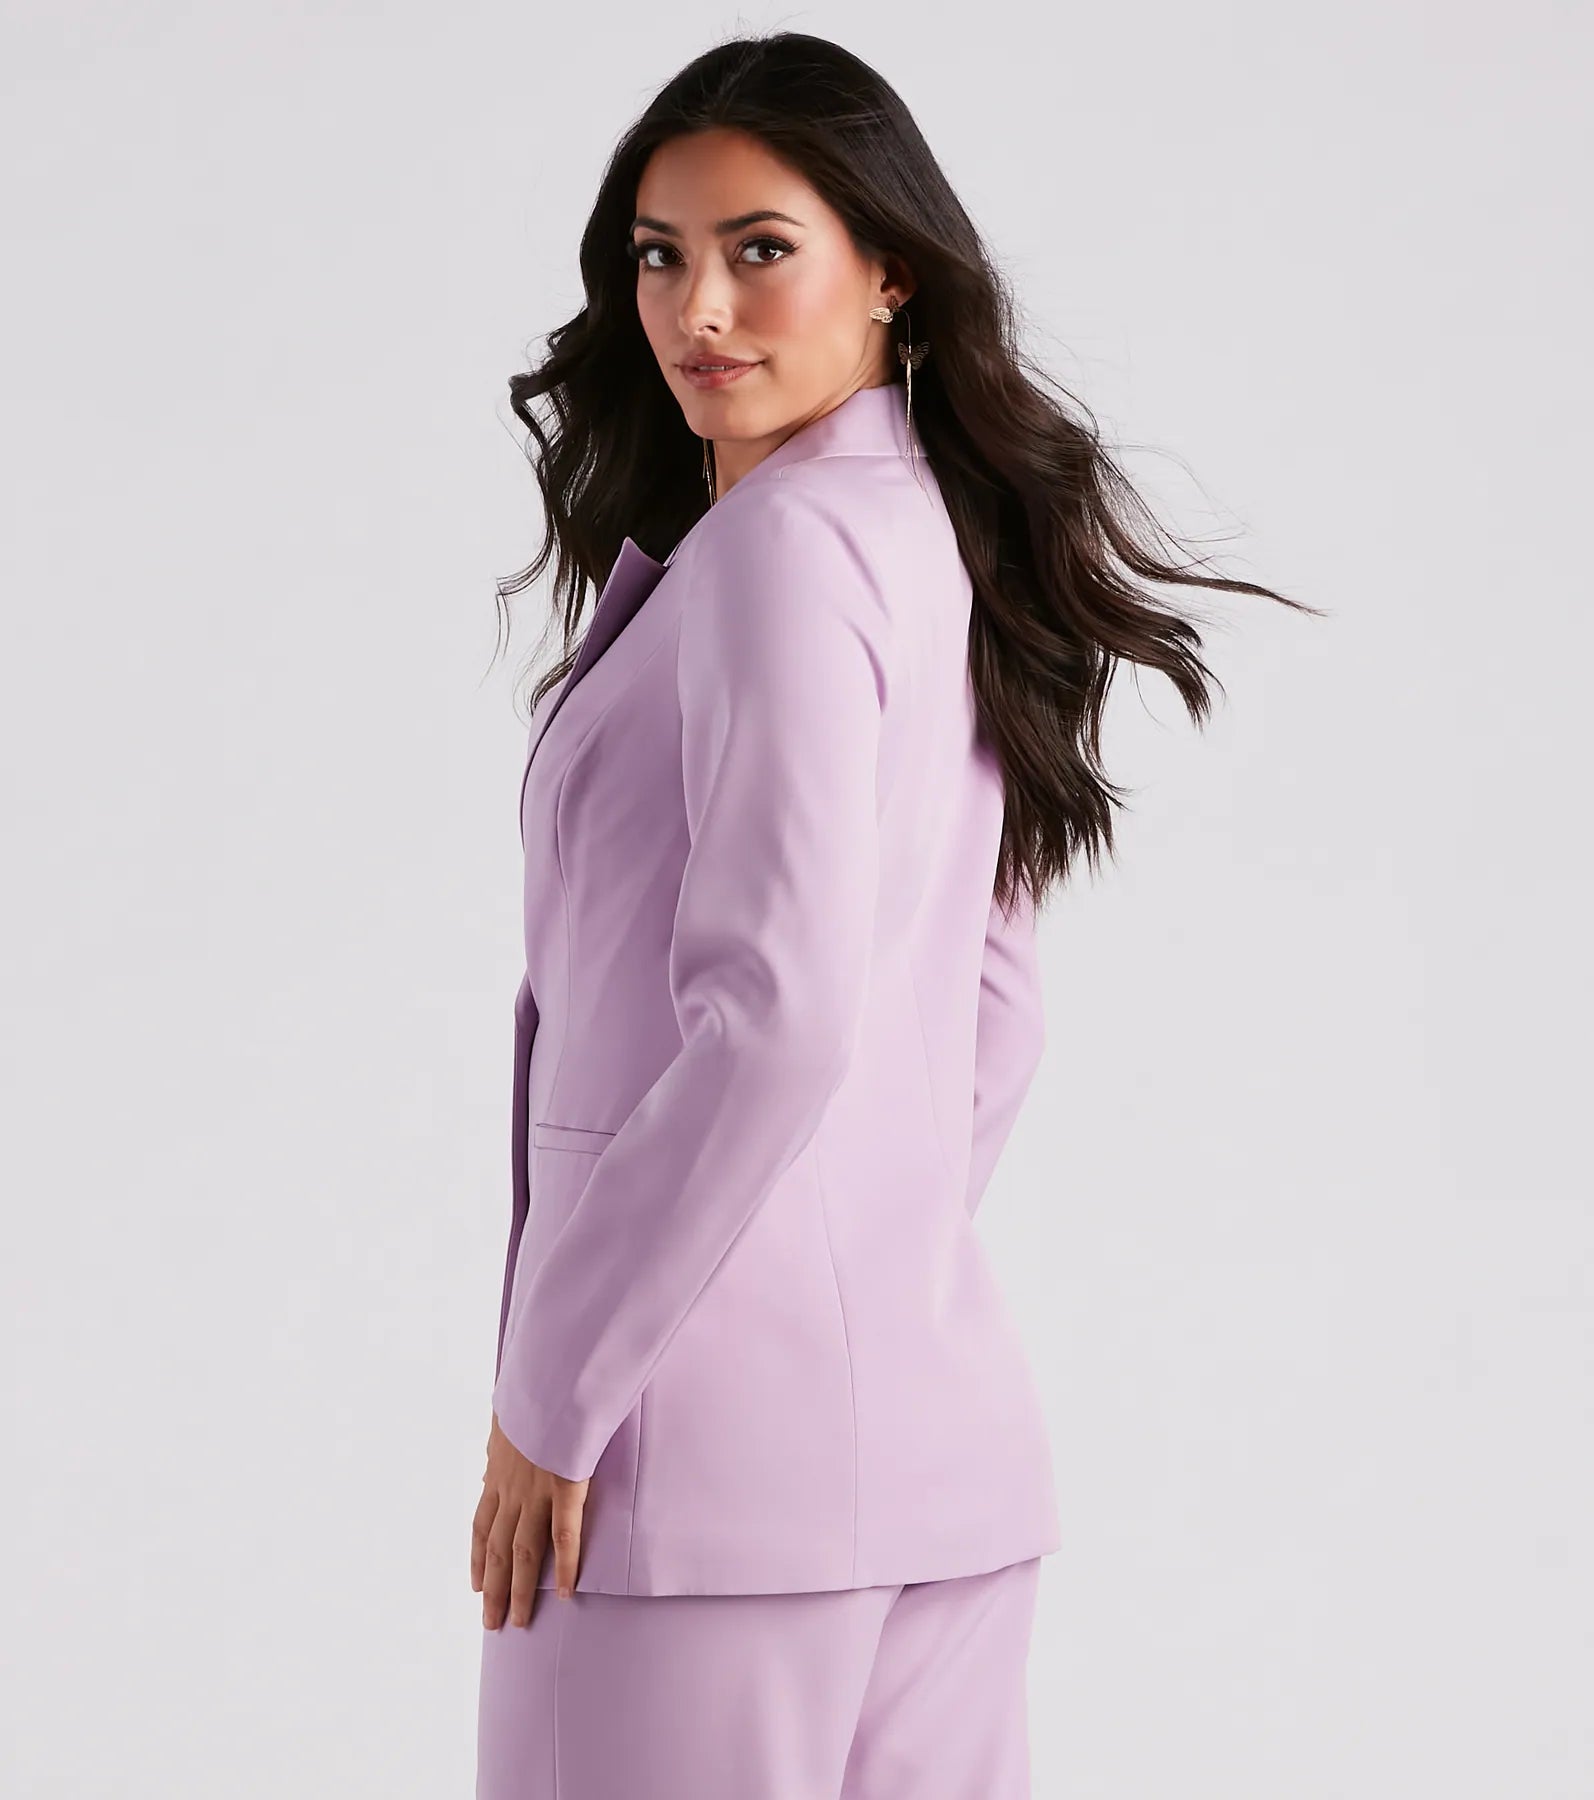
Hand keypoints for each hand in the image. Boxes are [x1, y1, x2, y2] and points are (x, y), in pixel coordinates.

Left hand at [472, 1412, 590, 1628]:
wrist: (549, 1380)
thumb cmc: (532, 1392)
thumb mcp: (505, 1417)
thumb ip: (501, 1440)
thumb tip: (493, 1454)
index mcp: (498, 1473)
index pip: (481, 1525)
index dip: (476, 1558)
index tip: (475, 1586)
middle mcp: (511, 1489)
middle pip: (496, 1549)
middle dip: (493, 1588)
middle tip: (491, 1623)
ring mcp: (537, 1492)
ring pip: (524, 1552)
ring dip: (519, 1591)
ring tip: (519, 1622)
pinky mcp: (566, 1487)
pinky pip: (565, 1535)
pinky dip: (564, 1566)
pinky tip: (564, 1592)